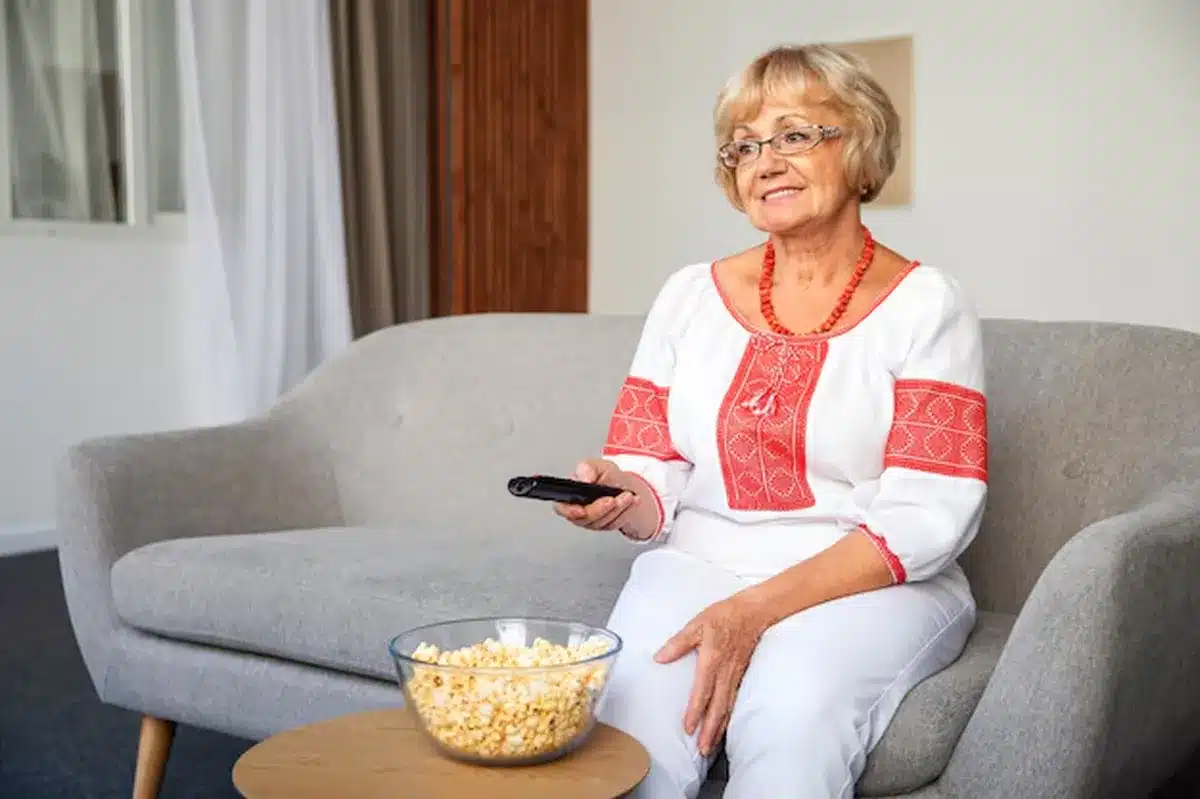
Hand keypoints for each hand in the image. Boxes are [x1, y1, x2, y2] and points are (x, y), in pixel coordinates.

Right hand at [553, 458, 638, 530]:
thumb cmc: (605, 475)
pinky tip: (632, 501)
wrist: (622, 485)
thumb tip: (584, 478)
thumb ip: (588, 468)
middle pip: (586, 518)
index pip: (562, 508)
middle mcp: (579, 510)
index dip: (570, 512)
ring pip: (602, 523)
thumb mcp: (597, 465)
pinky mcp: (605, 525)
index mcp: (570, 494)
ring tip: (627, 495)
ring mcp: (592, 520)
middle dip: (601, 509)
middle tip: (613, 498)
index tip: (582, 510)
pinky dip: (626, 512)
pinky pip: (614, 524)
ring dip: (617, 509)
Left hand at [654, 595, 765, 756]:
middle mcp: (725, 672)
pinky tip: (722, 726)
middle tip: (702, 749)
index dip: (695, 711)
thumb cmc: (723, 616)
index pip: (702, 691)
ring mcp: (734, 676)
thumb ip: (678, 642)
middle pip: (717, 707)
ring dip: (719, 728)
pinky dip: (728, 717)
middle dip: (710, 730)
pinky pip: (733, 701)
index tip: (688, 728)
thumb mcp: (697, 624)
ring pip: (727, 707)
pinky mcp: (740, 675)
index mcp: (712, 660)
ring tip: (710, 746)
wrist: (752, 612)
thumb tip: (660, 657)